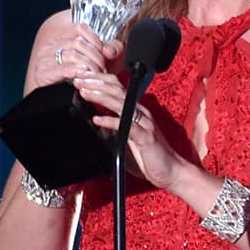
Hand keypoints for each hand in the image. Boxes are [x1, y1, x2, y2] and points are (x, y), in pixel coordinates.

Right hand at [30, 20, 122, 88]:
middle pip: (79, 43)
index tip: (104, 50)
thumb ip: (108, 50)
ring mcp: (46, 59)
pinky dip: (79, 72)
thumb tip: (110, 51)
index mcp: (62, 38)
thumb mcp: (98, 59)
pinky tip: (85, 75)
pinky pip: (65, 69)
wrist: (59, 97)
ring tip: (97, 74)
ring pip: (73, 55)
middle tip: (103, 67)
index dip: (95, 38)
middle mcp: (52, 46)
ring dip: (90, 65)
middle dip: (96, 56)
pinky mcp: (44, 73)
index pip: (79, 27)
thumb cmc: (79, 75)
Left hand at [71, 71, 186, 189]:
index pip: (116, 88)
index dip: (99, 80)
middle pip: (116, 90)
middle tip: (78, 78)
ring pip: (120, 103)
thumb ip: (112, 130)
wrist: (171, 172)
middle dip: (96, 83)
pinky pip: (126, 126)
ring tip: (84, 92)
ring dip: (100, 96)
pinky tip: (97, 119)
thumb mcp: (125, 140)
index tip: (81, 77)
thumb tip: (94, 122)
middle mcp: (140, 112)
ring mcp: (144, 123)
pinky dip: (111, 121)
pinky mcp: (145, 137)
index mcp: (135, 111)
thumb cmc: (149, 156)